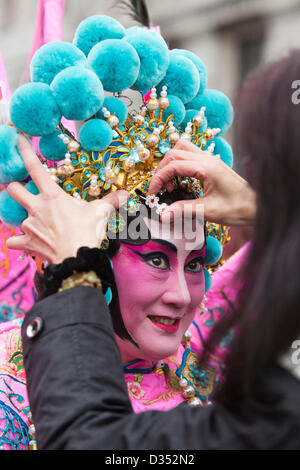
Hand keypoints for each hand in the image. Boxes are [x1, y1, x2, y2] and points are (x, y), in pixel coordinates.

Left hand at [6, 136, 128, 263]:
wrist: (76, 259)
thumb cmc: (87, 233)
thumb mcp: (100, 213)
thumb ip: (111, 201)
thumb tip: (124, 194)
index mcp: (52, 196)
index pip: (34, 167)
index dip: (25, 150)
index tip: (18, 138)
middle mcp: (36, 208)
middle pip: (14, 189)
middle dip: (15, 187)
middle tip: (22, 190)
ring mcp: (29, 225)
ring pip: (15, 217)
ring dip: (23, 218)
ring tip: (36, 224)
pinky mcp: (27, 242)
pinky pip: (15, 240)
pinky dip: (19, 241)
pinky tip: (27, 242)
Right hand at [148, 139, 255, 225]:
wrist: (258, 206)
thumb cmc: (238, 208)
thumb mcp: (208, 211)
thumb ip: (183, 210)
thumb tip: (163, 214)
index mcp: (206, 167)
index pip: (173, 165)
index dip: (158, 178)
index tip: (153, 193)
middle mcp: (207, 158)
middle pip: (174, 153)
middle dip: (161, 170)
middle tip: (159, 190)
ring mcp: (210, 159)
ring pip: (181, 149)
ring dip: (169, 164)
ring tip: (170, 184)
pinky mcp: (212, 164)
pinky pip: (189, 154)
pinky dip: (179, 163)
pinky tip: (180, 180)